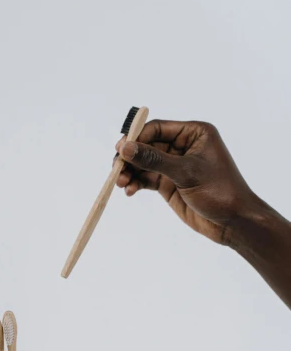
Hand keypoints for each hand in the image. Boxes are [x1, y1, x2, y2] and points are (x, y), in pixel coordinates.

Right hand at [115, 120, 255, 244]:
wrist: (233, 222)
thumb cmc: (219, 191)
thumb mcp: (185, 172)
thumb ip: (154, 159)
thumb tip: (126, 148)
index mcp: (194, 133)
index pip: (158, 128)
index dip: (137, 137)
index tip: (120, 150)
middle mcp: (183, 146)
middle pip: (148, 145)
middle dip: (131, 158)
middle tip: (116, 169)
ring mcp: (175, 166)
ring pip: (145, 163)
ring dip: (131, 172)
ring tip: (121, 183)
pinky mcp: (170, 184)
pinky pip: (147, 179)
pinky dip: (137, 183)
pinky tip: (130, 191)